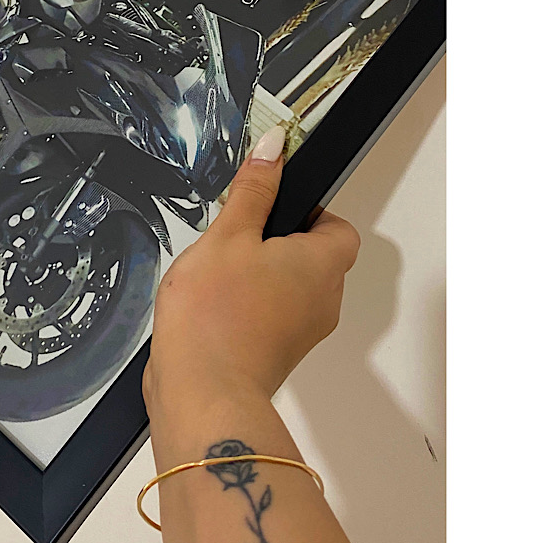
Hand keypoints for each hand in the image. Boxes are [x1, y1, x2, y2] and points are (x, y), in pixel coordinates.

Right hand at [143, 124, 360, 418]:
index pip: (339, 227)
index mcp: (322, 264)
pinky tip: (210, 302)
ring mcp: (301, 333)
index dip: (310, 211)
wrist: (201, 392)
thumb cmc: (217, 318)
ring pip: (289, 287)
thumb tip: (275, 150)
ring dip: (258, 275)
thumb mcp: (228, 235)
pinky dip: (246, 304)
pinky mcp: (275, 353)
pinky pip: (270, 316)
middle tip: (238, 235)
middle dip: (276, 241)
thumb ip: (254, 190)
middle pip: (314, 257)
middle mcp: (323, 301)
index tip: (274, 203)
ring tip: (218, 273)